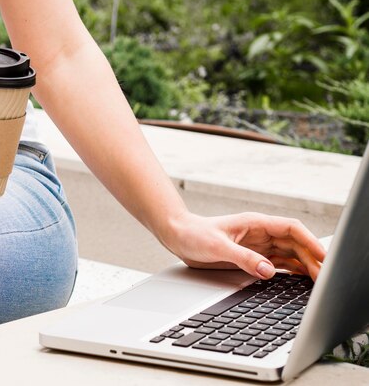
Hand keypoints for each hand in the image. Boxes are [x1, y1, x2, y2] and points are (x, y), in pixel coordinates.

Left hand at [163, 211, 326, 280]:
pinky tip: (300, 280)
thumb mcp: (218, 247)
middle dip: (311, 257)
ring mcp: (258, 245)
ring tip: (318, 282)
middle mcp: (261, 233)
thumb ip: (244, 258)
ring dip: (304, 266)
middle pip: (295, 243)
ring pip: (289, 254)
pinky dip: (291, 271)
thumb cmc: (195, 234)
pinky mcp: (252, 256)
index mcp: (256, 223)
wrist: (179, 237)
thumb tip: (268, 270)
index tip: (322, 256)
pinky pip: (278, 263)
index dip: (310, 241)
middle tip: (324, 276)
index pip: (291, 229)